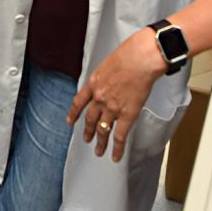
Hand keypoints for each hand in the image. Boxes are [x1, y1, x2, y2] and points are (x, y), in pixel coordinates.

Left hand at [67, 29, 166, 161]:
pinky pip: (120, 136)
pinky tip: (115, 156)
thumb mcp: (107, 63)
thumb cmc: (129, 54)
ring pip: (103, 130)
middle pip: (90, 119)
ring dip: (100, 142)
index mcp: (93, 83)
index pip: (78, 102)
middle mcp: (99, 98)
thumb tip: (107, 81)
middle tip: (86, 139)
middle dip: (88, 131)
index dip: (73, 114)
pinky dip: (117, 148)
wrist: (141, 58)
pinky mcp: (127, 114)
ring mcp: (112, 108)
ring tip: (98, 150)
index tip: (70, 121)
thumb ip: (104, 76)